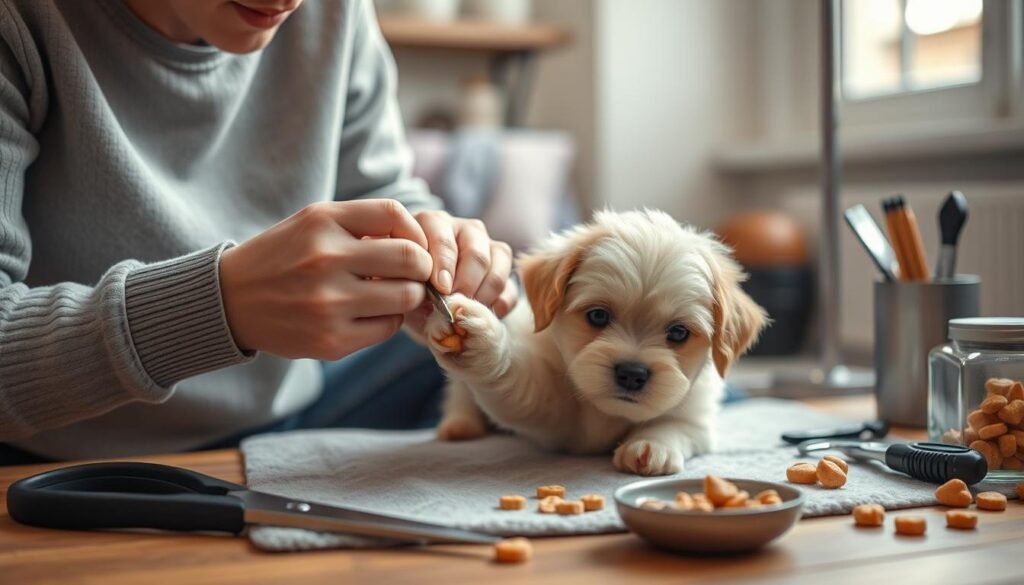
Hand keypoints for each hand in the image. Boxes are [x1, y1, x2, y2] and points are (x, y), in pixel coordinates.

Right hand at [219, 200, 432, 359]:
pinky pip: (387, 328)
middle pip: (411, 259)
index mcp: (322, 222)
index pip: (395, 215)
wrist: (230, 300)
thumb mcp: (313, 223)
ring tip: (390, 293)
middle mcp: (325, 259)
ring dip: (408, 296)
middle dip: (421, 267)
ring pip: (406, 298)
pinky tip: (369, 313)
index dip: (415, 231)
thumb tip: (420, 243)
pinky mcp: (330, 340)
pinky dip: (388, 320)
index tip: (412, 244)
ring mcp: (328, 303)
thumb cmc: (283, 257)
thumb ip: (363, 224)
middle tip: (412, 274)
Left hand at [413, 210, 517, 316]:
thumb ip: (413, 284)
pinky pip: (509, 286)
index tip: (441, 290)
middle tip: (454, 307)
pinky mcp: (503, 269)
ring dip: (483, 296)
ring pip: (498, 267)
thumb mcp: (402, 283)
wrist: (420, 300)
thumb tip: (440, 297)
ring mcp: (489, 245)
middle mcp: (465, 228)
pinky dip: (498, 305)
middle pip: (476, 255)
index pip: (443, 240)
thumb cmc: (407, 285)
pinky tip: (482, 316)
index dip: (444, 266)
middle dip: (466, 285)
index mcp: (433, 223)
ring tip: (465, 314)